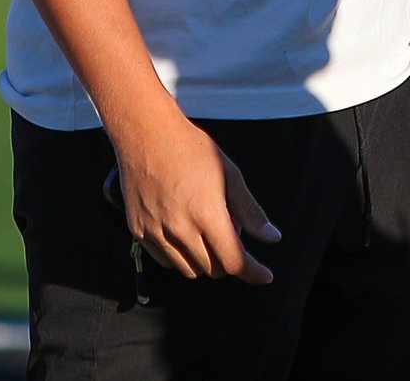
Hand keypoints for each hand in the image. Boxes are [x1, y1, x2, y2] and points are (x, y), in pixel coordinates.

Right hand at [109, 111, 281, 284]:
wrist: (146, 134)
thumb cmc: (189, 148)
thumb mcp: (229, 174)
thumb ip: (250, 211)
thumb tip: (271, 237)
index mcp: (206, 214)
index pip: (234, 261)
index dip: (253, 272)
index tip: (264, 275)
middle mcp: (179, 229)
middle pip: (213, 269)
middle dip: (229, 260)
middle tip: (229, 231)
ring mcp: (156, 232)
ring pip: (189, 270)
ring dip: (205, 260)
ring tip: (205, 229)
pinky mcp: (139, 231)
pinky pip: (166, 260)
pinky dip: (180, 255)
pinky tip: (184, 231)